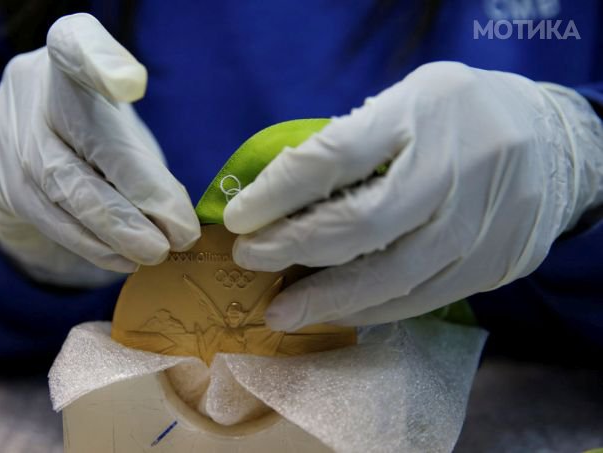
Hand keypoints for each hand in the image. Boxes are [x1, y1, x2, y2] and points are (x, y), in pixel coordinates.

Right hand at [0, 14, 199, 287]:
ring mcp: (6, 133)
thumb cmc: (94, 132)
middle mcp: (28, 87)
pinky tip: (123, 258)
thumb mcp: (118, 123)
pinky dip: (91, 244)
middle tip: (179, 235)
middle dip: (137, 197)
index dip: (100, 60)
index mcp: (64, 57)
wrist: (29, 147)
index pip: (76, 44)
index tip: (129, 82)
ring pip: (63, 190)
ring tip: (156, 252)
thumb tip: (176, 221)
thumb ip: (142, 156)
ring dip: (116, 231)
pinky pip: (49, 219)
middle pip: (83, 142)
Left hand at [224, 62, 602, 329]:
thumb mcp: (404, 102)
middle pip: (363, 225)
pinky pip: (422, 298)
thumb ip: (351, 143)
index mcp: (422, 111)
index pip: (336, 156)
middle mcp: (456, 167)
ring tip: (282, 311)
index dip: (279, 193)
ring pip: (393, 276)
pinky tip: (336, 313)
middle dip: (294, 249)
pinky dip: (371, 309)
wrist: (553, 142)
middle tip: (249, 262)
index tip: (238, 219)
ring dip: (328, 299)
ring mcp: (481, 222)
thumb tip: (278, 202)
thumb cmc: (455, 118)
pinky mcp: (495, 263)